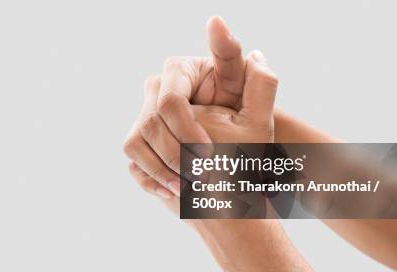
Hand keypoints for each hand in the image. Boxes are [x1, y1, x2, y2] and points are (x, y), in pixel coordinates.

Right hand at [123, 16, 264, 197]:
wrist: (225, 186)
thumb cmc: (245, 148)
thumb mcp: (258, 120)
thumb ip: (262, 85)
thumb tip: (255, 55)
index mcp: (188, 72)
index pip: (172, 100)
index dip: (188, 130)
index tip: (208, 153)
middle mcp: (161, 87)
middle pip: (153, 120)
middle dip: (178, 152)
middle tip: (202, 173)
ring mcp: (144, 113)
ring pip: (139, 140)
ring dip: (165, 168)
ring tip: (191, 186)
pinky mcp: (137, 140)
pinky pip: (134, 157)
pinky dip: (153, 177)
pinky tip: (176, 192)